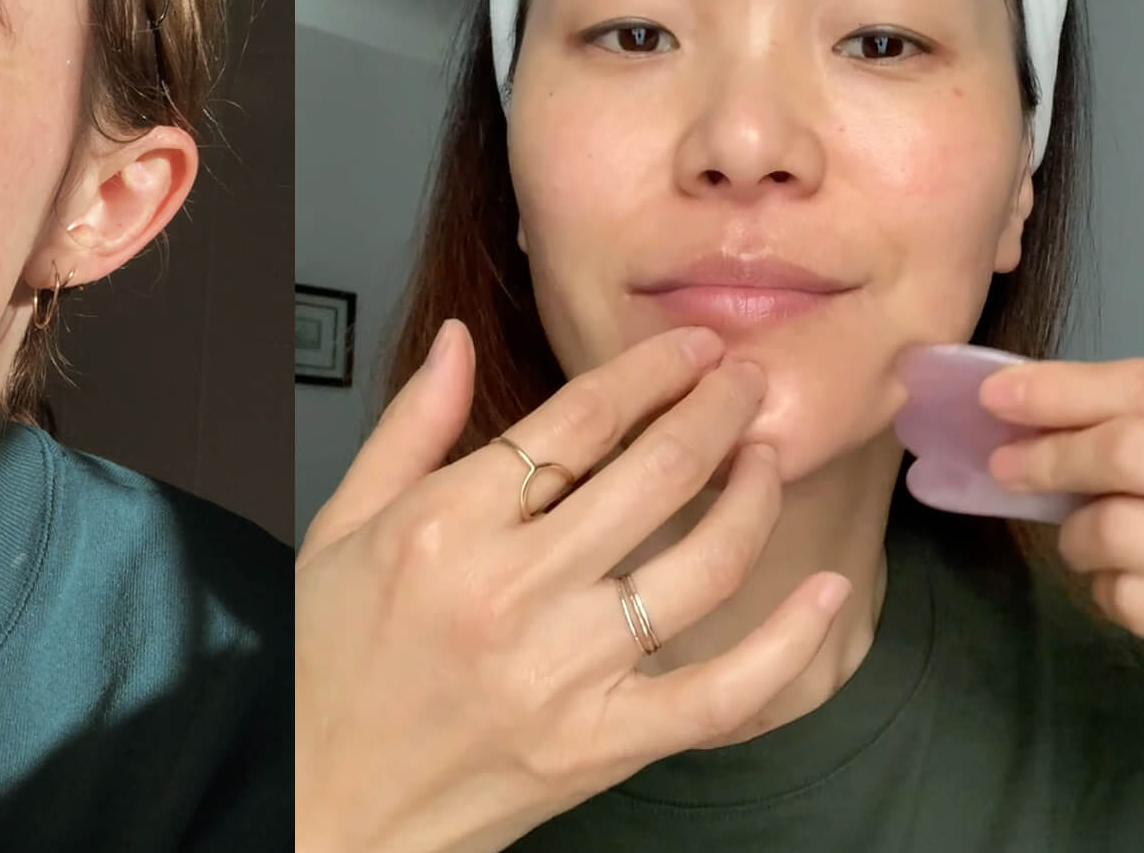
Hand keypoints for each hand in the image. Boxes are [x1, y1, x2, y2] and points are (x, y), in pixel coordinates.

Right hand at [292, 322, 853, 852]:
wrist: (317, 808)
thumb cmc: (324, 672)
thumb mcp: (338, 530)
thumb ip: (411, 428)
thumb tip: (461, 338)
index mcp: (445, 527)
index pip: (580, 418)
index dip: (653, 370)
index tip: (692, 348)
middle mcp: (511, 592)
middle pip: (656, 473)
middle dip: (720, 410)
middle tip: (746, 383)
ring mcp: (563, 674)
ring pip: (700, 564)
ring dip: (754, 495)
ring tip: (768, 458)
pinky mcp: (600, 745)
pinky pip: (721, 692)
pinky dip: (786, 641)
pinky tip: (827, 590)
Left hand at [978, 357, 1143, 709]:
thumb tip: (1069, 412)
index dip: (1072, 387)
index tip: (1004, 394)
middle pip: (1135, 451)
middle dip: (1054, 454)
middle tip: (1010, 466)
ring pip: (1122, 528)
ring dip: (1077, 530)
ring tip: (1081, 536)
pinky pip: (1136, 601)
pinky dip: (1106, 586)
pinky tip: (1119, 582)